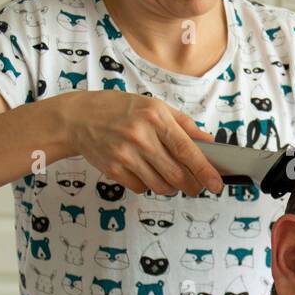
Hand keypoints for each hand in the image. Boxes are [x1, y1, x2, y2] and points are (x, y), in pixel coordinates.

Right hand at [61, 91, 222, 195]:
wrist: (78, 118)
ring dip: (171, 187)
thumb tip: (208, 142)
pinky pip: (141, 188)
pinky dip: (149, 185)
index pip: (187, 150)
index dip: (205, 171)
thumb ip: (184, 124)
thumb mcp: (154, 106)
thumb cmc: (119, 110)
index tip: (216, 184)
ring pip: (160, 186)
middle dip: (192, 185)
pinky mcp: (113, 169)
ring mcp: (125, 155)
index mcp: (155, 117)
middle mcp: (140, 136)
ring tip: (170, 178)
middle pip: (176, 174)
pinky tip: (145, 172)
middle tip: (196, 186)